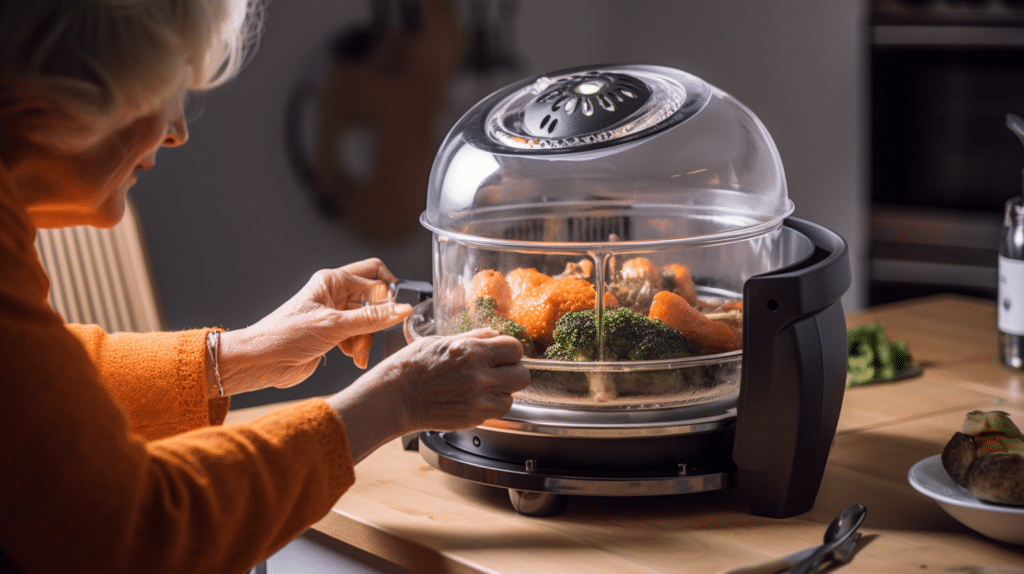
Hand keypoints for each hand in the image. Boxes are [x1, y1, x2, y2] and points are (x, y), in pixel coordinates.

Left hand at [217, 259, 412, 394]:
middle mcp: (334, 294)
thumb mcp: (335, 326)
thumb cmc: (285, 335)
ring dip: (366, 339)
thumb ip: (372, 319)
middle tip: (381, 331)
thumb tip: (403, 309)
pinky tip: (352, 356)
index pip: (375, 280)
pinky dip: (359, 347)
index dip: (387, 300)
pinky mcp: (333, 333)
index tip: (395, 318)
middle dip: (378, 319)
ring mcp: (334, 314)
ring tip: (357, 353)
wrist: (261, 361)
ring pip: (367, 321)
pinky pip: (358, 335)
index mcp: (333, 281)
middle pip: (373, 300)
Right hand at [327, 329, 530, 461]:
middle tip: (500, 370)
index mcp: (471, 351)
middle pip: (523, 374)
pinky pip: (498, 411)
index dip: (511, 350)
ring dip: (504, 391)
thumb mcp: (441, 340)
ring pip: (513, 396)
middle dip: (513, 370)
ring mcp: (478, 400)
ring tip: (486, 387)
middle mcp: (479, 376)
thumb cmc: (410, 367)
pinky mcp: (473, 418)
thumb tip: (494, 335)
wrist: (394, 397)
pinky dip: (493, 406)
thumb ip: (473, 338)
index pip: (515, 348)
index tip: (504, 353)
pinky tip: (477, 399)